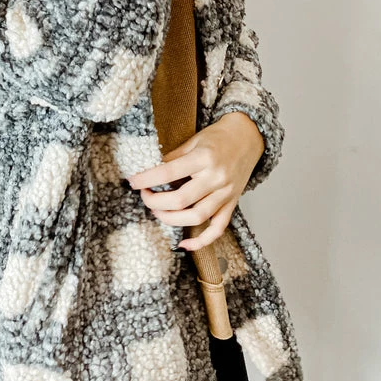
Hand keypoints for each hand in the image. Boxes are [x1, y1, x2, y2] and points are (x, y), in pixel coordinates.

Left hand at [126, 112, 264, 249]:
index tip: (132, 182)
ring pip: (197, 217)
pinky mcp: (232, 204)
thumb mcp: (193, 140)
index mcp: (204, 158)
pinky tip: (184, 243)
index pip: (168, 173)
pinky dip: (201, 241)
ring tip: (157, 211)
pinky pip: (217, 229)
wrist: (248, 137)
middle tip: (145, 196)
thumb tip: (150, 171)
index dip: (146, 179)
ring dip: (171, 219)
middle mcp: (216, 178)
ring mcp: (225, 193)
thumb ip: (173, 157)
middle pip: (180, 200)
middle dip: (155, 202)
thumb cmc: (218, 137)